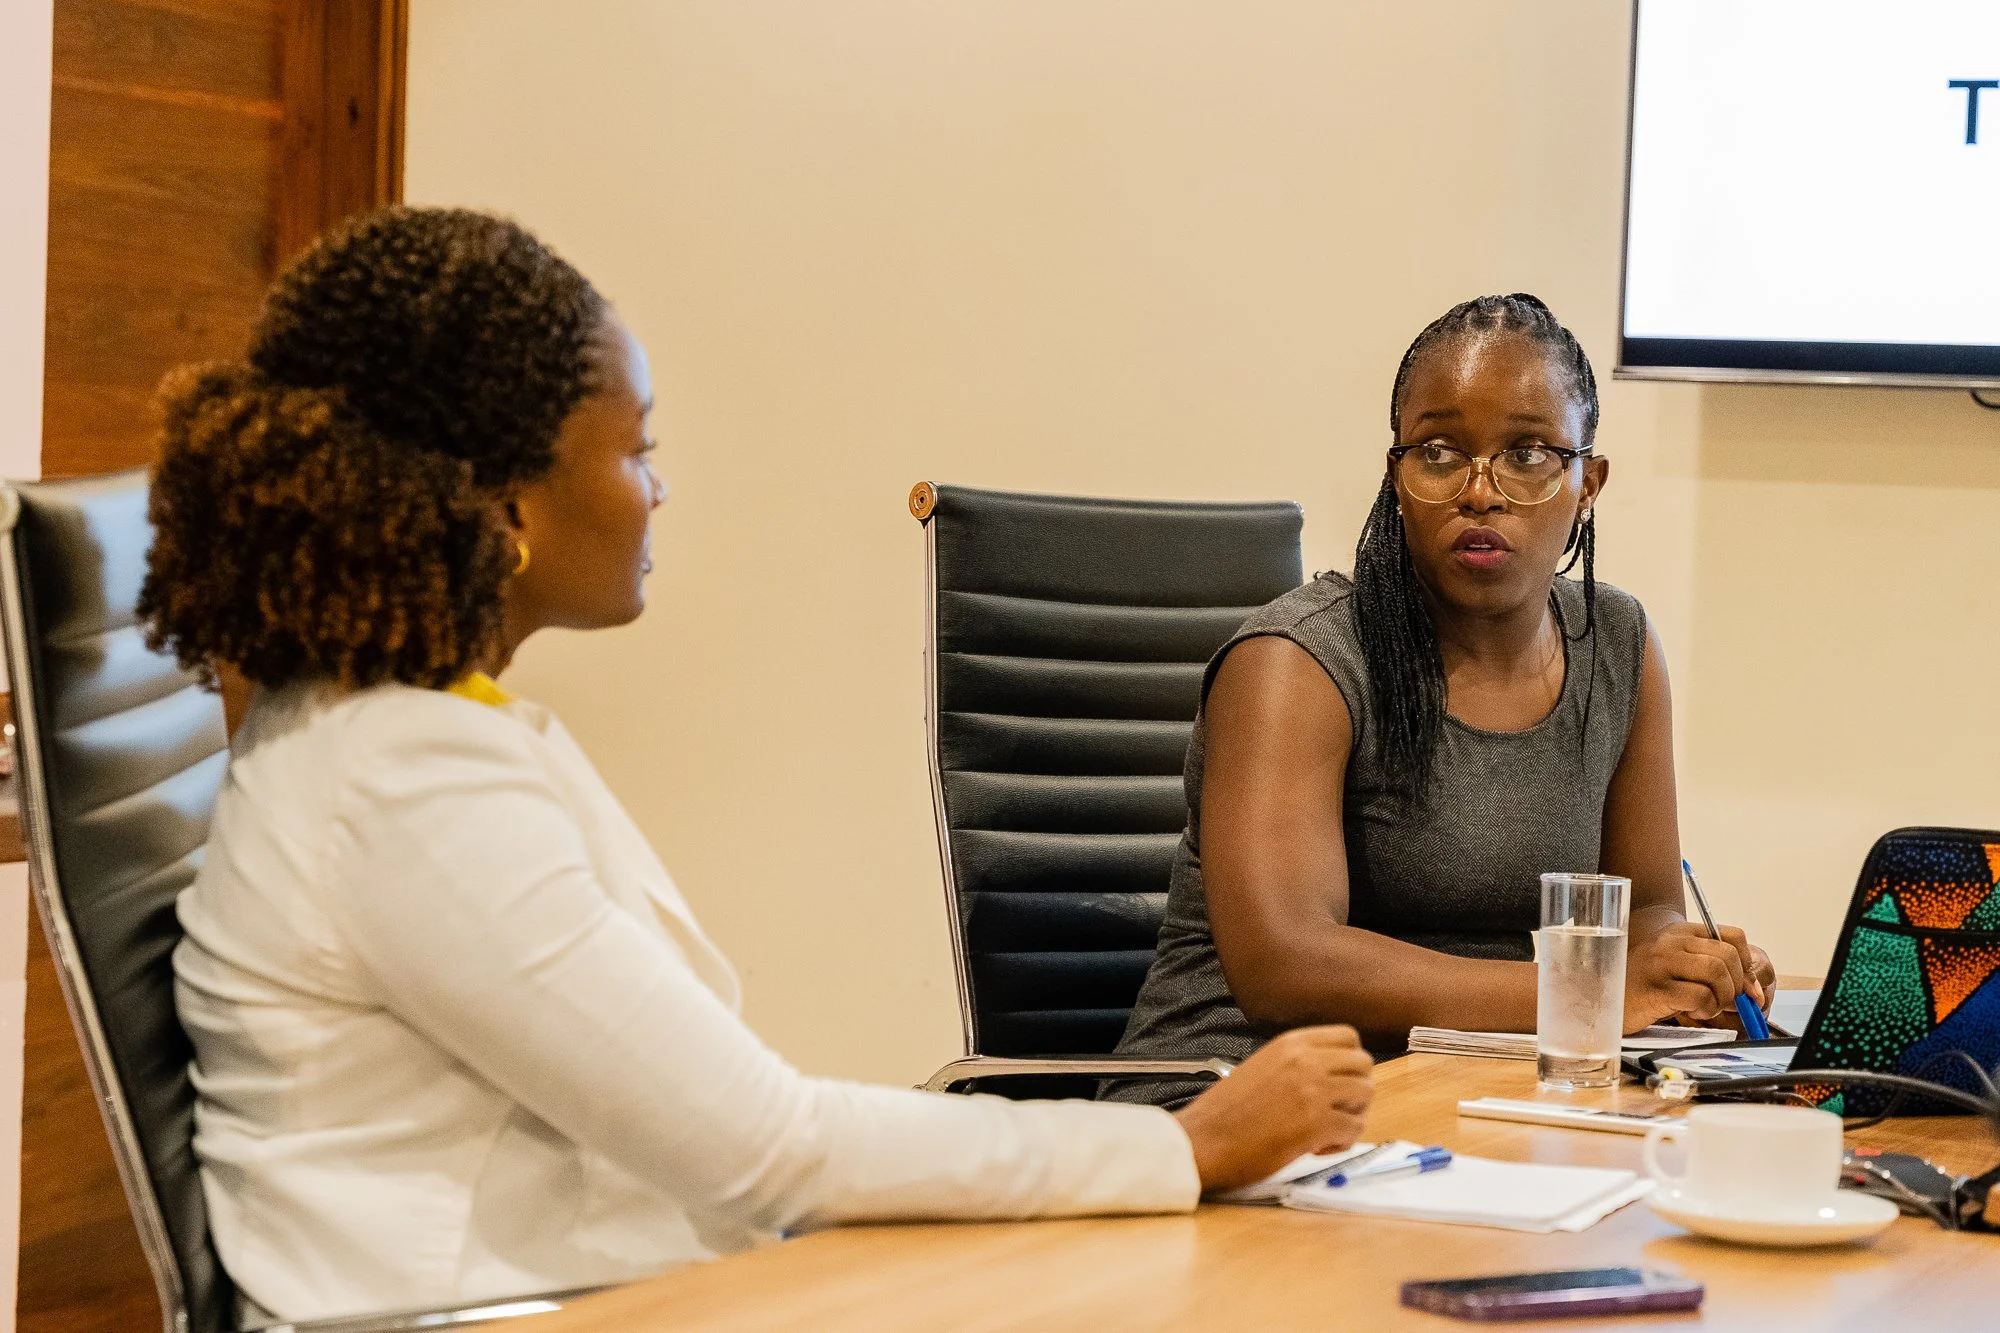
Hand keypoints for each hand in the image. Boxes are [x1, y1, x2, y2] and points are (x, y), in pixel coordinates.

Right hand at [1171, 1026, 1372, 1194]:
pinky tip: (1317, 1148)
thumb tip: (1334, 1078)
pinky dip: (1342, 1142)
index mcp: (1291, 1043)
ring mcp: (1313, 1090)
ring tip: (1326, 1131)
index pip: (1349, 1037)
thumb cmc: (1226, 1112)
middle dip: (1355, 1090)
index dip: (1350, 1063)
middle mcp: (1306, 1060)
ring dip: (1352, 1116)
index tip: (1337, 1083)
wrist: (1203, 1140)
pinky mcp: (1316, 1124)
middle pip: (1364, 1064)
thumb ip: (1297, 1065)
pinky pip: (1354, 1129)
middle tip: (1334, 1111)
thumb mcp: (1263, 1068)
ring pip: (1365, 1095)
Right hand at [1624, 920, 1768, 1031]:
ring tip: (1707, 1007)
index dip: (1746, 964)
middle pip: (1727, 956)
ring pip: (1717, 972)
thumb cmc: (1644, 985)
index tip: (1745, 987)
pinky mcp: (1656, 988)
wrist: (1598, 995)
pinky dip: (1706, 1008)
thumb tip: (1753, 991)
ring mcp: (1661, 963)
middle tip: (1726, 1002)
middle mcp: (1670, 942)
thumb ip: (1711, 970)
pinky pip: (1700, 995)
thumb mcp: (1677, 967)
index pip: (1732, 936)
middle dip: (1737, 985)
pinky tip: (1692, 1012)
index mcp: (1679, 932)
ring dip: (1722, 997)